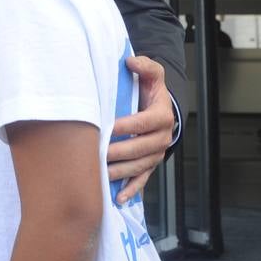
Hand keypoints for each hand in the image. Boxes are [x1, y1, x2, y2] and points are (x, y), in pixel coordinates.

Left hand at [107, 54, 175, 204]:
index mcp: (162, 116)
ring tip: (101, 174)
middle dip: (119, 152)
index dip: (127, 125)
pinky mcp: (150, 165)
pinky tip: (117, 198)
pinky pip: (142, 180)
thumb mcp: (151, 74)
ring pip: (139, 166)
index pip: (144, 123)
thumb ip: (145, 66)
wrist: (158, 108)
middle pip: (140, 148)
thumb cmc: (149, 90)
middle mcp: (162, 138)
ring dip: (120, 172)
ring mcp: (156, 154)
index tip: (108, 127)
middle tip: (98, 154)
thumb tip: (130, 62)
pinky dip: (130, 190)